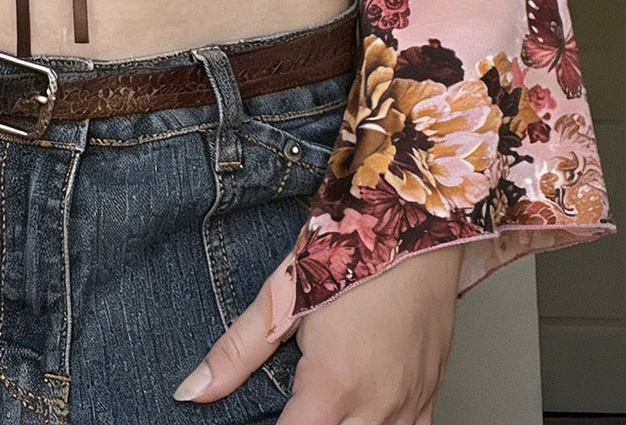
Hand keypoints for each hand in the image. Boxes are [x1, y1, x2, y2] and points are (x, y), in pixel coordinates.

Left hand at [173, 245, 461, 423]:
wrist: (416, 220)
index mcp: (333, 385)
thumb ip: (237, 351)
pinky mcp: (432, 389)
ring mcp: (409, 401)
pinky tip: (364, 412)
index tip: (261, 416)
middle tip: (293, 405)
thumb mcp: (285, 294)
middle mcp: (376, 405)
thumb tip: (193, 390)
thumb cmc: (349, 247)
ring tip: (323, 406)